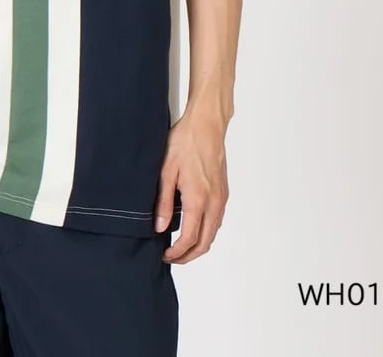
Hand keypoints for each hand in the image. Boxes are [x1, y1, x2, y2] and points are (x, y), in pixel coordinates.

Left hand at [156, 110, 229, 264]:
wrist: (206, 125)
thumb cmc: (185, 142)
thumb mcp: (166, 170)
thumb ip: (163, 201)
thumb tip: (159, 227)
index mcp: (198, 199)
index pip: (190, 238)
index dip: (177, 252)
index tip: (165, 255)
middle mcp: (214, 202)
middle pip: (205, 242)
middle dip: (189, 255)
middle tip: (171, 257)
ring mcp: (221, 198)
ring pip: (213, 232)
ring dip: (199, 244)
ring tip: (179, 245)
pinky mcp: (223, 192)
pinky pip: (216, 220)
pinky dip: (206, 231)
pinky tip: (193, 226)